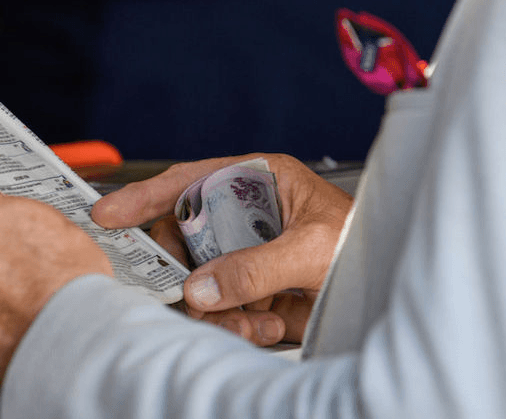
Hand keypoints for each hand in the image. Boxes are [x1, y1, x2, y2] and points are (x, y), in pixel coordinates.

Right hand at [92, 154, 351, 346]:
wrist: (395, 282)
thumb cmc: (366, 241)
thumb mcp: (312, 247)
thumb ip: (256, 266)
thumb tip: (201, 287)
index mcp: (260, 183)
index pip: (190, 181)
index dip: (146, 196)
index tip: (110, 214)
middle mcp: (250, 217)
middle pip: (189, 239)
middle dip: (185, 272)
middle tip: (188, 293)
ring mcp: (252, 255)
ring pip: (204, 280)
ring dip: (218, 308)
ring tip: (249, 318)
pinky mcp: (259, 290)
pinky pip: (227, 309)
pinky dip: (238, 325)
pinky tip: (266, 324)